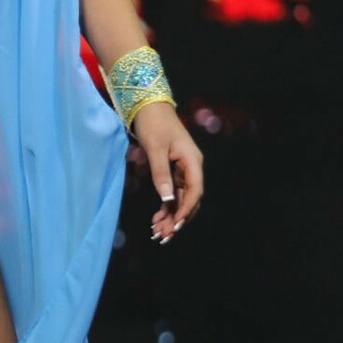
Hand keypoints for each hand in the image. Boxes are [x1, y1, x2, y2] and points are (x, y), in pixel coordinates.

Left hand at [130, 101, 202, 243]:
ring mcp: (183, 170)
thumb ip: (161, 173)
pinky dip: (166, 207)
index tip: (174, 226)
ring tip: (157, 232)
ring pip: (181, 199)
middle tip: (162, 236)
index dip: (186, 210)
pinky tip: (157, 218)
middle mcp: (191, 167)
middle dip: (177, 219)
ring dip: (171, 216)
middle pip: (190, 199)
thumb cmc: (153, 124)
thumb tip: (167, 199)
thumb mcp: (155, 148)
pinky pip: (173, 193)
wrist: (148, 106)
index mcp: (192, 161)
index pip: (195, 191)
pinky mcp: (173, 170)